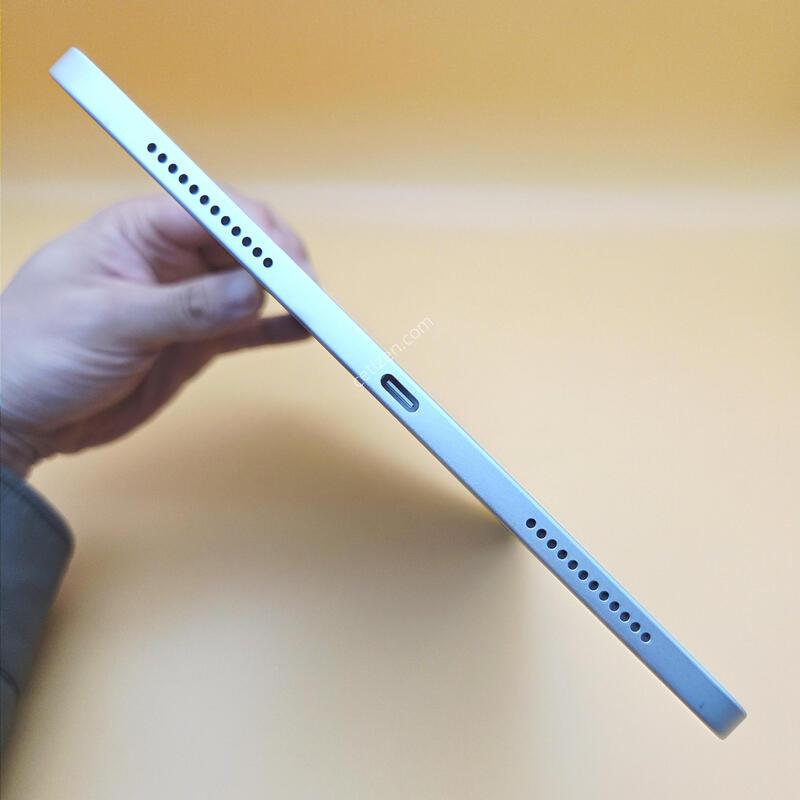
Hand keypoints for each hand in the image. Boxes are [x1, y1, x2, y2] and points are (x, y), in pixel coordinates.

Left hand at [0, 194, 313, 477]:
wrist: (13, 416)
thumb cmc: (33, 351)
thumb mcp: (109, 321)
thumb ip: (185, 306)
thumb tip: (254, 289)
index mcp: (138, 231)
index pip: (211, 210)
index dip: (255, 230)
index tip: (285, 262)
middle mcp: (169, 260)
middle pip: (242, 244)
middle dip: (280, 261)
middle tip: (307, 293)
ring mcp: (186, 302)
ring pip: (252, 285)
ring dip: (286, 294)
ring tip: (316, 312)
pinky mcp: (194, 343)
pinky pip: (246, 329)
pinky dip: (275, 328)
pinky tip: (302, 329)